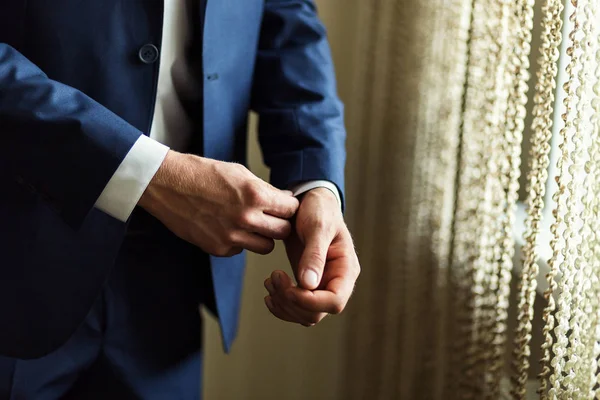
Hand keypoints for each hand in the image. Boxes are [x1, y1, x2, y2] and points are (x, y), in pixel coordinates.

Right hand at [139, 150, 298, 255]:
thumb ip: (265, 189)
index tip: (284, 206)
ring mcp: (232, 236)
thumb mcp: (239, 173)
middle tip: (272, 217)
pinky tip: (229, 227)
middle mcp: (246, 218)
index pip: (290, 209)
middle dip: (280, 223)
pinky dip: (240, 242)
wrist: (167, 184)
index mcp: (255, 195)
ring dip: (263, 236)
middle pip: (283, 232)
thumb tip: (286, 200)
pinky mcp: (218, 248)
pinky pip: (241, 250)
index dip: (289, 207)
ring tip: (252, 224)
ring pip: (266, 246)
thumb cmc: (203, 174)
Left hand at [263, 188, 359, 325]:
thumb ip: (314, 254)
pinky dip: (281, 305)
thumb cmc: (319, 210)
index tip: (287, 286)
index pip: (335, 301)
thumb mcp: (318, 227)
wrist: (309, 202)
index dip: (309, 301)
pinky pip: (296, 308)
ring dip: (283, 304)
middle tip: (272, 278)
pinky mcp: (307, 285)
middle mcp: (337, 282)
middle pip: (317, 313)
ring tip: (269, 282)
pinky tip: (269, 290)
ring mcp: (322, 285)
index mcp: (346, 269)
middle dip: (291, 302)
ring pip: (305, 315)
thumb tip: (308, 284)